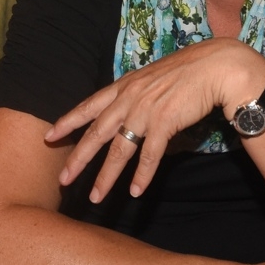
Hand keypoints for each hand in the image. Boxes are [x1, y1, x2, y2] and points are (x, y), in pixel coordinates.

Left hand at [45, 39, 264, 201]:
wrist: (215, 67)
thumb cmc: (188, 70)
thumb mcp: (152, 78)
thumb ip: (136, 94)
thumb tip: (128, 112)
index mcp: (124, 86)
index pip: (88, 106)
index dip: (68, 122)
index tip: (49, 136)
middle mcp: (129, 98)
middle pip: (96, 133)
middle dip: (78, 159)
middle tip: (62, 180)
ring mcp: (145, 111)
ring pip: (119, 150)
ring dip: (106, 177)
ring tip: (96, 197)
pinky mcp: (164, 123)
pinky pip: (149, 155)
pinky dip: (142, 175)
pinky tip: (135, 191)